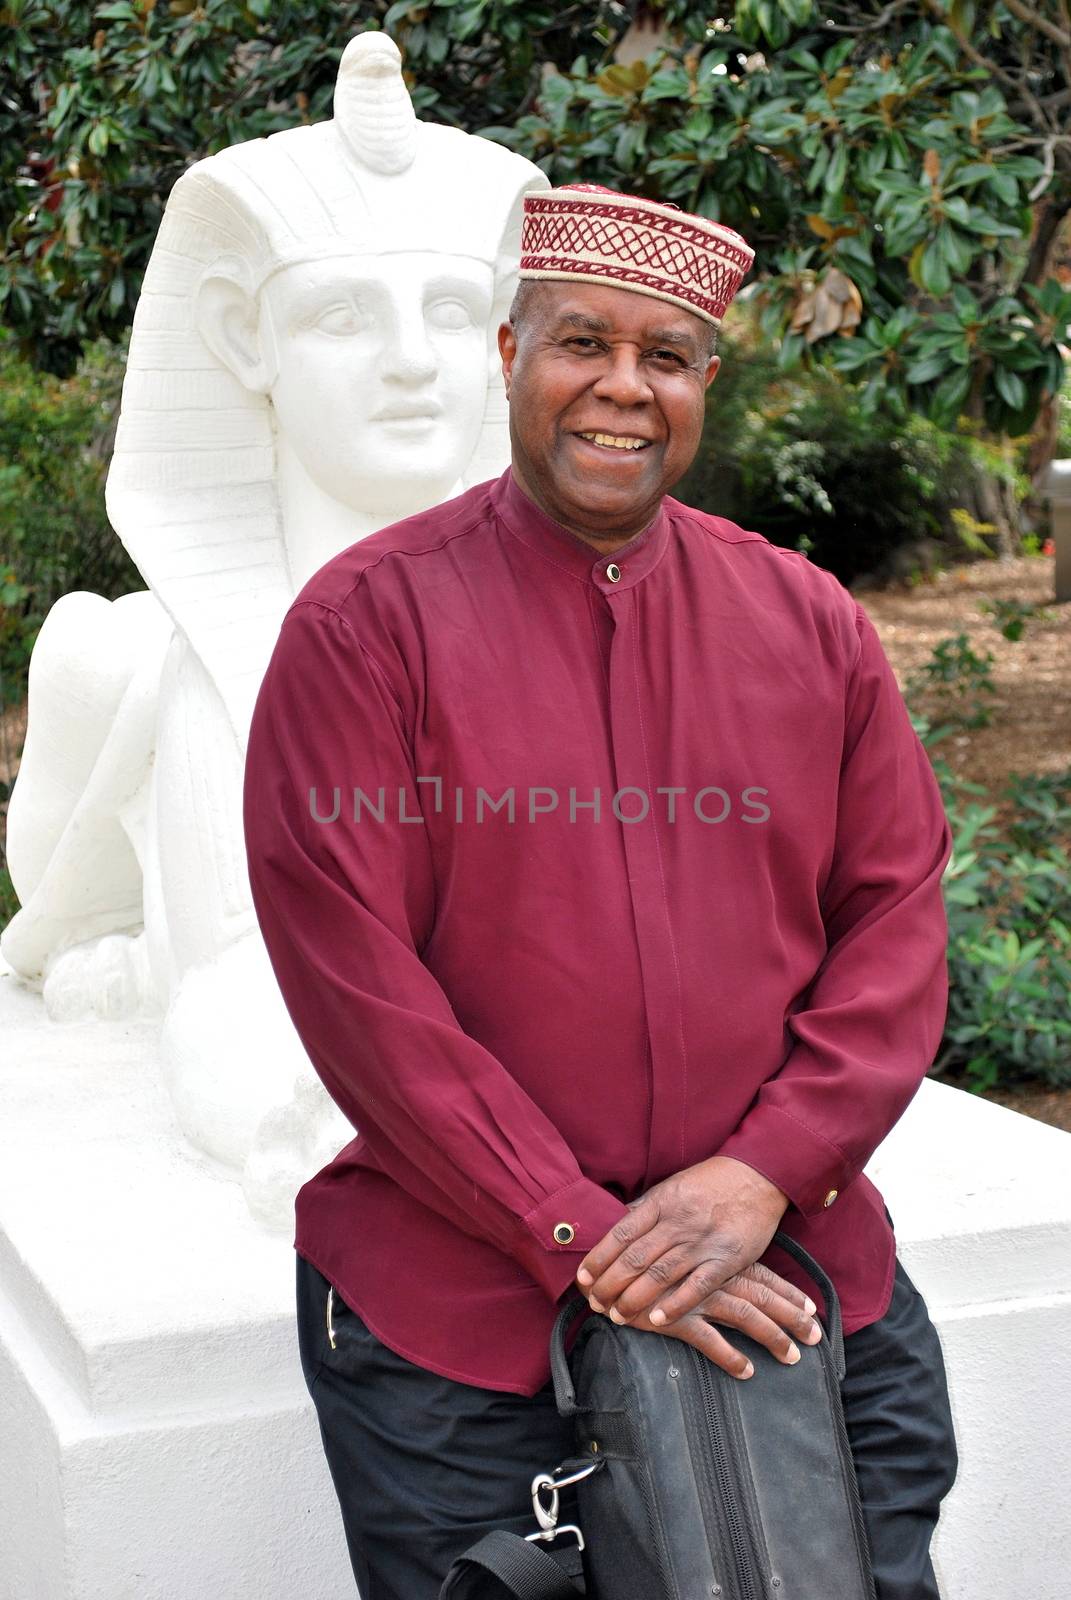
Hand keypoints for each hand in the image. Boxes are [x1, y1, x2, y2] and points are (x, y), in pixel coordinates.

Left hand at [576, 1155, 804, 1331]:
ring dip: (634, 1299)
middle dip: (610, 1284)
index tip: (582, 1278)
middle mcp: (678, 1222)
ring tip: (617, 1316)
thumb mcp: (672, 1186)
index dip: (598, 1258)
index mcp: (661, 1202)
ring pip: (660, 1274)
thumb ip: (646, 1208)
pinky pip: (697, 1285)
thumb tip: (617, 1223)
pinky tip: (657, 1320)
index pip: (621, 1234)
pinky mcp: (726, 1258)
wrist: (756, 1175)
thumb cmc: (709, 1183)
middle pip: (635, 1258)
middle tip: (594, 1304)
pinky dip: (676, 1304)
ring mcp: (702, 1241)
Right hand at [584, 1260, 821, 1379]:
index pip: (762, 1276)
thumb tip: (726, 1268)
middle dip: (792, 1317)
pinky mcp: (676, 1317)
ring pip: (745, 1316)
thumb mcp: (678, 1248)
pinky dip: (730, 1357)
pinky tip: (747, 1371)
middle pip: (762, 1296)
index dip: (788, 1293)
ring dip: (772, 1337)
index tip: (812, 1309)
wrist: (607, 1258)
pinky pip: (710, 1341)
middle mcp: (712, 1276)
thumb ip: (701, 1258)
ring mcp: (695, 1296)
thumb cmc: (645, 1251)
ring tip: (792, 1357)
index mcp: (715, 1258)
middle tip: (815, 1337)